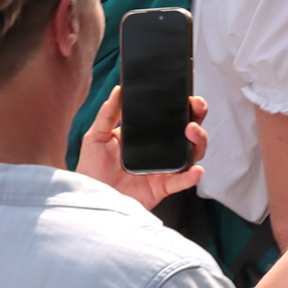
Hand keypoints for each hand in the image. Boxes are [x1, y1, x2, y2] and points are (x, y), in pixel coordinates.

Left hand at [79, 86, 206, 207]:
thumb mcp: (95, 136)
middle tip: (196, 109)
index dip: (184, 106)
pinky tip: (195, 170)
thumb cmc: (92, 169)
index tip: (187, 96)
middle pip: (188, 133)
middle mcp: (160, 151)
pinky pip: (181, 181)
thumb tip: (117, 90)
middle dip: (197, 119)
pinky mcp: (162, 187)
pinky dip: (191, 176)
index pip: (171, 118)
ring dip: (198, 142)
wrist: (89, 197)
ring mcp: (164, 169)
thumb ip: (107, 114)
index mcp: (146, 136)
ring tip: (191, 132)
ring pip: (191, 154)